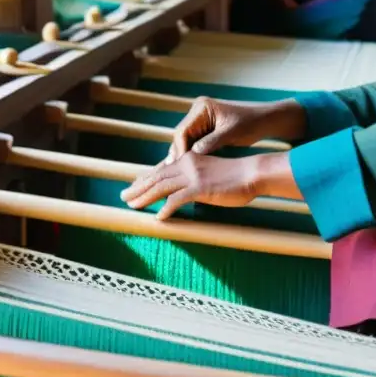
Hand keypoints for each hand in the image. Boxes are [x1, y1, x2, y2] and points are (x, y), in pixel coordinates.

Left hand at [120, 152, 262, 219]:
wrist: (252, 173)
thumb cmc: (236, 176)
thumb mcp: (211, 172)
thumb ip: (196, 177)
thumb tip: (185, 190)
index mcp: (190, 159)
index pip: (162, 169)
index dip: (146, 178)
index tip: (134, 185)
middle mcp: (187, 164)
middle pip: (157, 177)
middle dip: (138, 187)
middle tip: (123, 196)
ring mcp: (193, 176)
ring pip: (161, 187)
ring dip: (145, 197)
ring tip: (132, 206)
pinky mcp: (200, 188)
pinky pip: (177, 200)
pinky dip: (166, 209)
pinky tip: (158, 217)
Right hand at [164, 97, 303, 162]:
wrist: (264, 120)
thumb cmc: (251, 123)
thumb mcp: (231, 133)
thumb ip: (212, 142)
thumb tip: (194, 153)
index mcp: (202, 108)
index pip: (183, 130)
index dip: (180, 149)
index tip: (179, 165)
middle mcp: (198, 112)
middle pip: (181, 135)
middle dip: (178, 154)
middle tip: (172, 173)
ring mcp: (200, 120)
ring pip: (185, 141)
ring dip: (182, 156)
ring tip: (175, 174)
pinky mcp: (205, 129)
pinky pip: (193, 142)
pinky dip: (190, 155)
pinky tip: (185, 169)